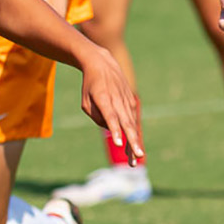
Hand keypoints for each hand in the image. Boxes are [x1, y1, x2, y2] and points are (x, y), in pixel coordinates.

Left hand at [77, 45, 144, 164]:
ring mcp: (126, 100)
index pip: (111, 117)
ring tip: (135, 159)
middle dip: (132, 141)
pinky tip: (133, 148)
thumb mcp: (85, 102)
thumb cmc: (90, 86)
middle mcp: (117, 100)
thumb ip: (96, 117)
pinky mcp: (131, 101)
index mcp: (103, 99)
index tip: (119, 144)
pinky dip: (133, 133)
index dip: (116, 130)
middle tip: (137, 156)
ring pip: (132, 124)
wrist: (102, 63)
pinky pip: (132, 120)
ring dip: (134, 142)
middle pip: (126, 123)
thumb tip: (111, 129)